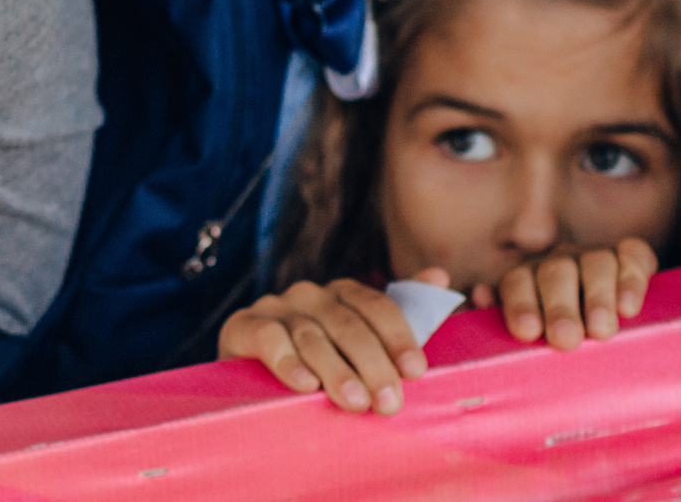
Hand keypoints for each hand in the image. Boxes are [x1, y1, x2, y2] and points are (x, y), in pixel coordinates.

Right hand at [218, 271, 439, 413]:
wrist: (252, 383)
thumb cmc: (321, 369)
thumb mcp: (362, 348)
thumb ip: (403, 316)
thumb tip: (439, 276)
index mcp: (343, 295)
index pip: (376, 306)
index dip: (398, 337)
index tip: (416, 372)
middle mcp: (310, 295)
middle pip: (347, 324)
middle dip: (372, 364)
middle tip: (390, 403)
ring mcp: (275, 308)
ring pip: (311, 335)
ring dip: (336, 370)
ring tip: (355, 403)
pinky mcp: (241, 325)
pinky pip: (267, 338)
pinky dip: (287, 361)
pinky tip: (305, 385)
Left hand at [472, 238, 655, 348]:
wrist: (603, 326)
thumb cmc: (554, 338)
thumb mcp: (526, 335)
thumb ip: (494, 318)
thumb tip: (480, 296)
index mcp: (527, 279)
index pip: (517, 283)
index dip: (520, 305)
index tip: (528, 332)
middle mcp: (559, 263)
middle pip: (556, 272)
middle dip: (560, 306)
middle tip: (566, 339)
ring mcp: (594, 257)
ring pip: (596, 262)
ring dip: (598, 296)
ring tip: (601, 330)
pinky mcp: (630, 258)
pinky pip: (633, 255)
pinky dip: (632, 277)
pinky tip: (629, 307)